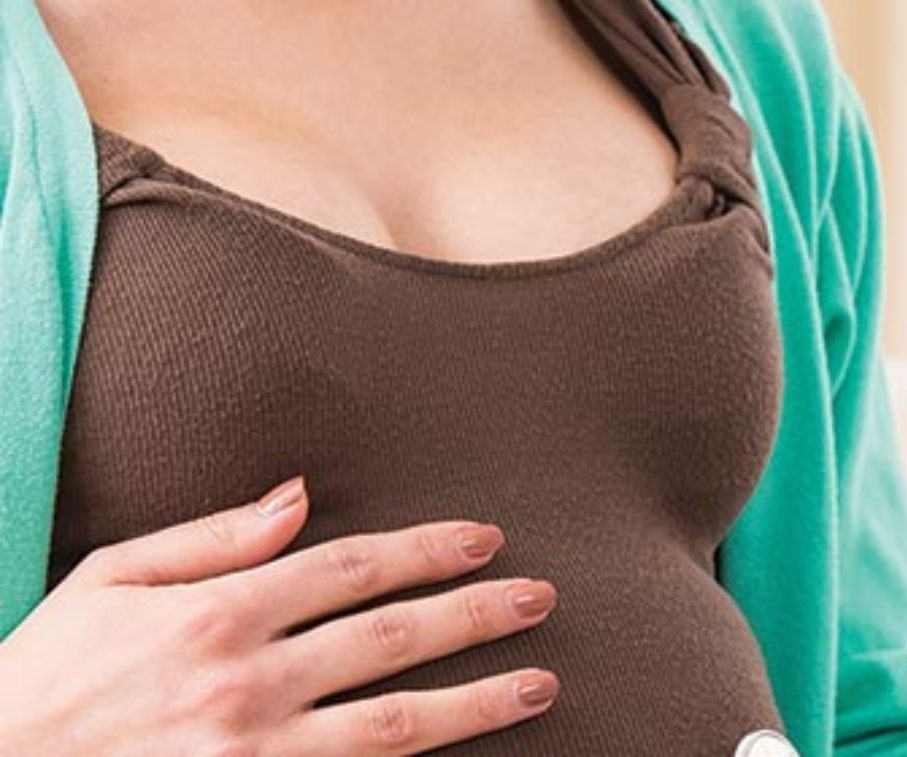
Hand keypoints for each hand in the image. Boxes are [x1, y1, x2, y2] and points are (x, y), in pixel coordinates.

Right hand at [0, 478, 558, 754]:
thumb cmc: (41, 679)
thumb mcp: (107, 582)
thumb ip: (212, 539)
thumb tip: (299, 496)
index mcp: (217, 616)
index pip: (352, 568)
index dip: (428, 550)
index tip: (485, 540)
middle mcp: (247, 684)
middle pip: (392, 639)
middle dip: (476, 616)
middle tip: (540, 599)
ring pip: (394, 725)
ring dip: (478, 703)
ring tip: (542, 685)